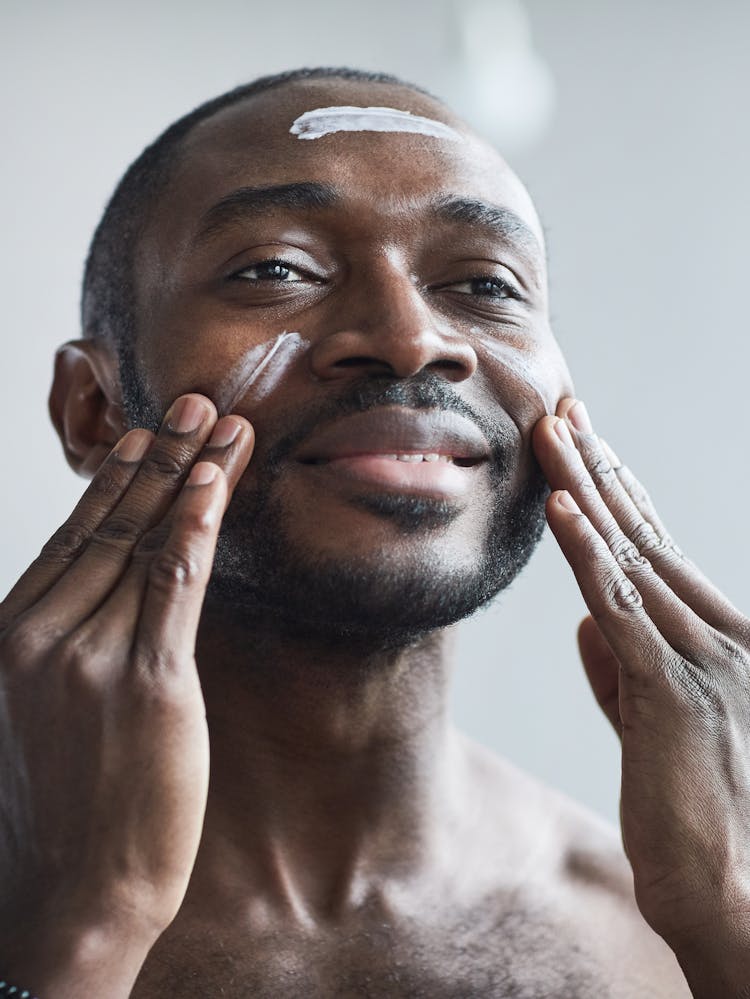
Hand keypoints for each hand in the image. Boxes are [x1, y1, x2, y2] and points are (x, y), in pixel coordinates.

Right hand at [0, 395, 252, 990]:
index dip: (119, 477)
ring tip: (222, 425)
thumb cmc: (65, 800)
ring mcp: (88, 657)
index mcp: (13, 632)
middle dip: (160, 455)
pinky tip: (214, 486)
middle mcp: (40, 634)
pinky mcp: (144, 685)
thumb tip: (110, 585)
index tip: (150, 433)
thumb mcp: (44, 705)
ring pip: (146, 542)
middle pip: (110, 523)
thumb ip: (69, 639)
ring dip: (190, 475)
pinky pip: (172, 588)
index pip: (75, 535)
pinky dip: (194, 531)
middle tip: (196, 401)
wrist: (71, 892)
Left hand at [533, 398, 749, 978]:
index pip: (656, 550)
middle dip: (598, 469)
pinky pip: (622, 609)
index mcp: (717, 641)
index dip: (617, 494)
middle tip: (563, 412)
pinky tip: (562, 510)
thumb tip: (584, 621)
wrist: (739, 899)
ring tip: (551, 434)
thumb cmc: (699, 816)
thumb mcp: (654, 728)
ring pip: (629, 557)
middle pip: (644, 536)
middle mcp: (719, 636)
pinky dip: (589, 555)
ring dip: (585, 490)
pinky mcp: (673, 694)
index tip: (584, 446)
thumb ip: (623, 672)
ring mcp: (702, 660)